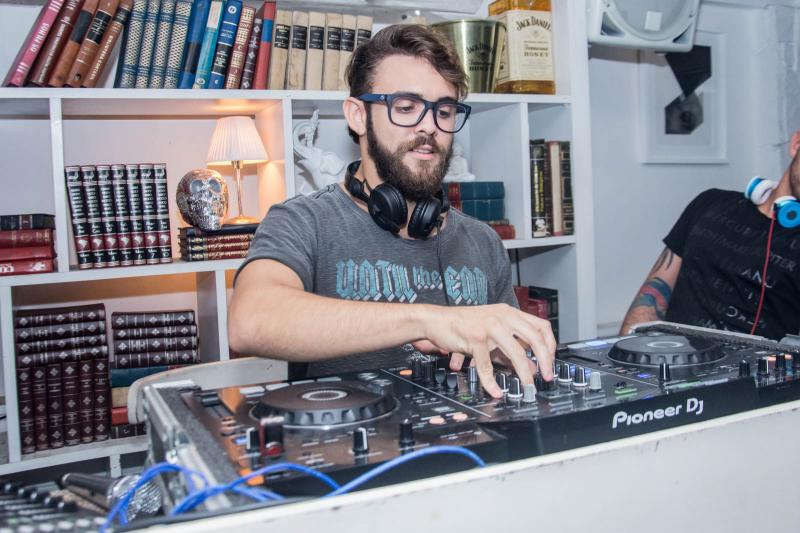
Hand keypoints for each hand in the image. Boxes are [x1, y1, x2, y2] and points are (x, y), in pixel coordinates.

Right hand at [419, 304, 555, 397]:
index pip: (541, 326)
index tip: (550, 361)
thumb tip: (532, 365)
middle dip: (545, 360)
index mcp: (509, 312)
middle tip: (547, 376)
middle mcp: (502, 317)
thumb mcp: (492, 333)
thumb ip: (512, 348)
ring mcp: (489, 327)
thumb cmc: (463, 325)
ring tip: (528, 386)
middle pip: (535, 338)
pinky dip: (492, 381)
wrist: (436, 320)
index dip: (550, 345)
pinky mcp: (475, 339)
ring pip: (516, 353)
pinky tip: (496, 390)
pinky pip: (487, 365)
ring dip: (525, 373)